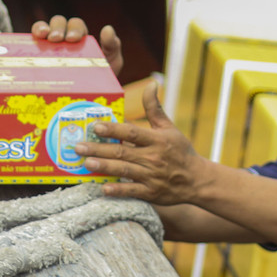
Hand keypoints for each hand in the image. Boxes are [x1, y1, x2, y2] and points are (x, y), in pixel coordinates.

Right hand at [31, 15, 123, 76]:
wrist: (92, 96)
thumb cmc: (102, 75)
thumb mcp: (112, 60)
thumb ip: (112, 45)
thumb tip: (107, 29)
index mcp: (81, 36)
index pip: (75, 25)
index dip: (74, 28)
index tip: (73, 39)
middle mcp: (64, 37)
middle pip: (58, 23)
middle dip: (57, 28)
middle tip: (57, 39)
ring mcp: (50, 46)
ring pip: (43, 28)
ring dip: (41, 28)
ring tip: (42, 37)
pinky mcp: (39, 56)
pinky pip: (31, 43)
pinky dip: (30, 38)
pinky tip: (31, 43)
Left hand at [76, 82, 204, 203]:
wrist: (197, 180)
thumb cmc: (180, 151)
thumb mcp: (169, 128)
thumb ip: (154, 108)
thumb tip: (151, 84)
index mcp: (157, 139)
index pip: (132, 132)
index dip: (113, 129)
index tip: (95, 126)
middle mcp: (153, 157)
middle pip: (122, 151)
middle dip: (98, 149)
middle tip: (78, 147)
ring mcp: (152, 176)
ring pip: (124, 170)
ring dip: (104, 167)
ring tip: (86, 164)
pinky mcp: (151, 193)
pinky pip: (132, 191)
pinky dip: (119, 190)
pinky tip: (104, 188)